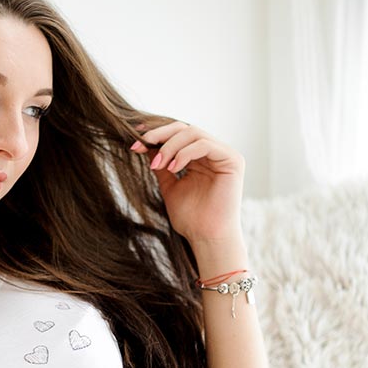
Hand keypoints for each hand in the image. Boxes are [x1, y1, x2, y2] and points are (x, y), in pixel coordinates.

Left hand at [129, 120, 245, 243]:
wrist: (206, 238)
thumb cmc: (190, 218)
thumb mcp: (169, 186)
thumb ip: (161, 165)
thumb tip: (146, 146)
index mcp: (200, 158)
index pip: (178, 134)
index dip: (156, 134)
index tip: (134, 141)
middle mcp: (214, 153)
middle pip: (185, 129)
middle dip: (160, 135)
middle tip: (141, 145)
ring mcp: (224, 155)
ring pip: (193, 133)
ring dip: (170, 146)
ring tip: (157, 164)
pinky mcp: (233, 160)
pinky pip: (205, 144)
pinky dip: (185, 153)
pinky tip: (172, 167)